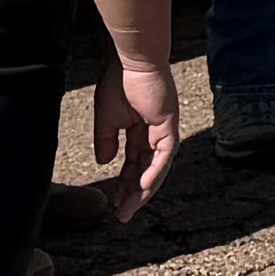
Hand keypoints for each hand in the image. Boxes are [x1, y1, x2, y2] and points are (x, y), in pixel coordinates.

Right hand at [90, 53, 186, 220]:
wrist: (130, 61)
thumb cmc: (119, 81)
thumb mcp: (107, 118)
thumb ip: (106, 140)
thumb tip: (104, 163)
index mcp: (141, 131)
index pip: (134, 164)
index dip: (125, 183)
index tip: (113, 202)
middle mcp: (155, 134)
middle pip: (146, 171)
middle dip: (134, 194)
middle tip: (122, 215)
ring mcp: (165, 131)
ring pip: (156, 169)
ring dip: (143, 190)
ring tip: (129, 208)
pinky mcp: (169, 126)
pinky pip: (164, 157)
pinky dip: (154, 173)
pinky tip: (142, 188)